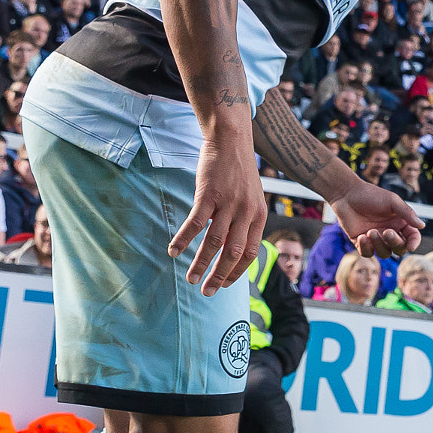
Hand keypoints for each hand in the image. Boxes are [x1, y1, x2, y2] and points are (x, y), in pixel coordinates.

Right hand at [169, 133, 265, 294]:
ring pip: (214, 243)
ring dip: (200, 264)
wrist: (232, 139)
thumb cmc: (238, 171)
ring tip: (189, 279)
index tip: (225, 284)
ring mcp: (228, 204)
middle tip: (206, 292)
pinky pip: (195, 224)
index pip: (250, 253)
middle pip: (233, 254)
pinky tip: (173, 252)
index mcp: (258, 216)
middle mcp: (246, 213)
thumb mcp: (251, 197)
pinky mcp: (209, 194)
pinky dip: (183, 240)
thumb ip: (245, 221)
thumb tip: (232, 247)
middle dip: (219, 277)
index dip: (237, 272)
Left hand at [332, 179, 422, 258]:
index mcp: (400, 223)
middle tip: (387, 231)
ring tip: (370, 231)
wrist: (347, 194)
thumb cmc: (371, 195)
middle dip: (395, 243)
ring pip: (384, 253)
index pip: (412, 237)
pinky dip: (366, 248)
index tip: (410, 246)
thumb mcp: (392, 201)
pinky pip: (367, 253)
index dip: (413, 243)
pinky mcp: (361, 243)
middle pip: (399, 248)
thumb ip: (407, 213)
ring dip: (379, 245)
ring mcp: (375, 239)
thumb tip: (422, 226)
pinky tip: (361, 236)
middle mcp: (389, 233)